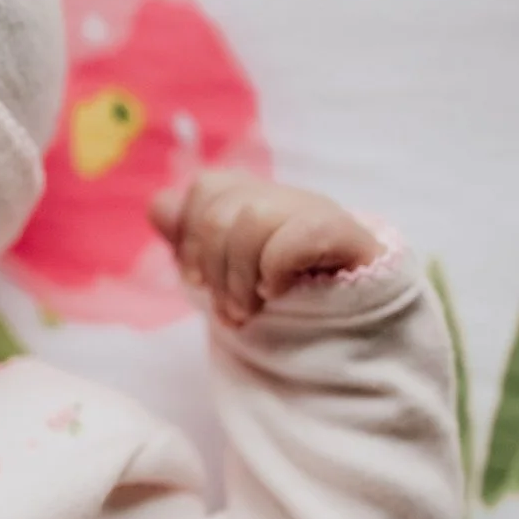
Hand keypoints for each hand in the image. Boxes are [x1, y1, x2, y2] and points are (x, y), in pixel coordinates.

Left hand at [149, 170, 381, 327]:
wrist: (358, 329)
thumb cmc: (285, 297)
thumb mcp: (226, 272)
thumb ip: (192, 239)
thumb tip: (160, 206)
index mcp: (254, 198)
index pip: (204, 188)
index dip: (190, 239)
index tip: (198, 283)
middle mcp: (284, 196)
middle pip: (222, 211)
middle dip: (214, 271)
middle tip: (227, 312)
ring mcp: (316, 210)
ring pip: (252, 219)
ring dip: (241, 279)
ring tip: (250, 310)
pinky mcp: (347, 234)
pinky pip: (296, 235)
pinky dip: (275, 270)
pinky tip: (278, 292)